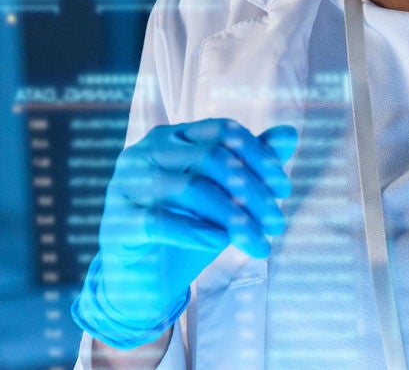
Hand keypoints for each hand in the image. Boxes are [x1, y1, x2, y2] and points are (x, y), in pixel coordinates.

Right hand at [73, 118, 299, 348]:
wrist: (140, 277)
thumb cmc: (185, 228)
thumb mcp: (222, 197)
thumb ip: (251, 163)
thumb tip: (290, 132)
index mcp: (170, 137)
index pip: (222, 131)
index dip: (258, 156)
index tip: (284, 188)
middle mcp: (144, 153)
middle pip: (210, 159)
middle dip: (252, 192)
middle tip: (278, 223)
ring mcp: (126, 185)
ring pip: (190, 189)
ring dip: (233, 217)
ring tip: (260, 243)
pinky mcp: (118, 222)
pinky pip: (161, 221)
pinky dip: (195, 231)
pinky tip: (221, 243)